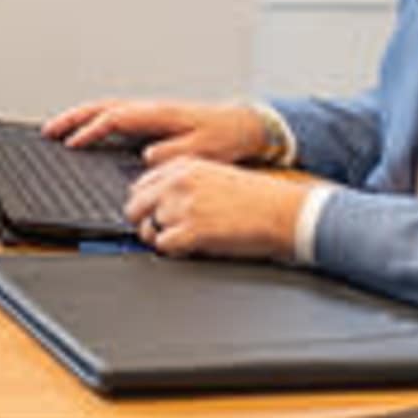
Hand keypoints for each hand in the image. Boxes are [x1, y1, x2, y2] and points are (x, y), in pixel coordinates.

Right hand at [42, 97, 277, 162]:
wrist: (242, 125)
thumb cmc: (224, 137)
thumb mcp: (203, 149)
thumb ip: (174, 153)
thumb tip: (145, 157)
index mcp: (158, 113)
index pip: (115, 118)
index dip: (91, 131)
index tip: (73, 144)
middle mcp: (150, 109)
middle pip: (102, 107)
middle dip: (73, 118)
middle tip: (49, 130)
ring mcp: (149, 112)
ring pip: (106, 108)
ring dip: (80, 117)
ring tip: (57, 129)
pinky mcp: (151, 119)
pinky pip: (115, 115)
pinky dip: (95, 120)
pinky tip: (87, 131)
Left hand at [122, 158, 308, 261]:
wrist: (283, 212)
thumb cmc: (256, 198)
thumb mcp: (214, 176)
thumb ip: (183, 184)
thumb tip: (158, 203)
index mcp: (182, 166)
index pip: (140, 185)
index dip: (146, 204)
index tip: (153, 214)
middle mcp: (178, 183)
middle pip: (134, 207)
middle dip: (145, 222)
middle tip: (162, 232)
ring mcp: (183, 207)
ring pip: (147, 228)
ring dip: (161, 239)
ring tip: (183, 240)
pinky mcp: (192, 231)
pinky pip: (163, 247)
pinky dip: (173, 252)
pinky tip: (191, 248)